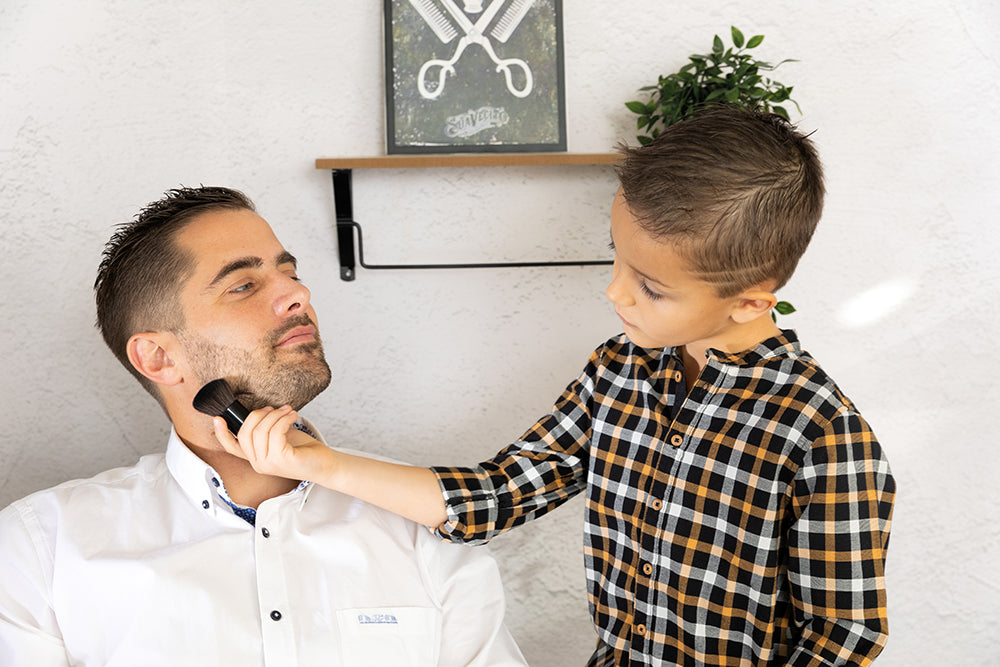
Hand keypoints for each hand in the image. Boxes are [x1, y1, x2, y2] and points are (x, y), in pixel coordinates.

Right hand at [212, 405, 334, 482]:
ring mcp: (268, 463)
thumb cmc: (303, 450)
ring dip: (275, 415)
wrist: (324, 463)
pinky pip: (275, 432)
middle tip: (276, 408)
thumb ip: (265, 429)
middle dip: (259, 414)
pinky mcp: (281, 459)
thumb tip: (259, 412)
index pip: (231, 447)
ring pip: (261, 431)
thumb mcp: (279, 437)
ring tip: (288, 411)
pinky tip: (292, 416)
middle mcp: (258, 464)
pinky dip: (284, 419)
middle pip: (245, 433)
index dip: (221, 432)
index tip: (218, 418)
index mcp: (255, 458)